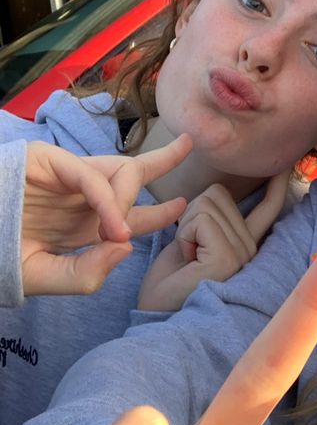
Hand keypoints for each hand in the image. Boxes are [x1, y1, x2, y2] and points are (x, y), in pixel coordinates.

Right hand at [21, 134, 191, 295]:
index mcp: (83, 224)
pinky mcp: (49, 161)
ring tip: (120, 230)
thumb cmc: (0, 259)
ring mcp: (66, 177)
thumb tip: (126, 250)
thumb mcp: (45, 278)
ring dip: (132, 196)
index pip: (131, 214)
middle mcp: (81, 197)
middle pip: (132, 174)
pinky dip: (108, 200)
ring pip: (117, 169)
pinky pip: (91, 176)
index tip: (182, 206)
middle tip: (189, 146)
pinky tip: (114, 226)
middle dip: (164, 161)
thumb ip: (84, 274)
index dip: (159, 211)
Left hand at [137, 172, 290, 310]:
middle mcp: (252, 248)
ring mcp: (243, 254)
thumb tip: (218, 189)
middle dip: (191, 214)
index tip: (286, 167)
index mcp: (247, 243)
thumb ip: (212, 217)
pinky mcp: (228, 258)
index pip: (268, 206)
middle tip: (189, 249)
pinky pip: (202, 220)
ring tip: (188, 256)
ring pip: (207, 203)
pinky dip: (184, 234)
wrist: (154, 313)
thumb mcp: (193, 240)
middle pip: (219, 194)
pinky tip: (187, 259)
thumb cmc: (168, 280)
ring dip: (185, 226)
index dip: (276, 185)